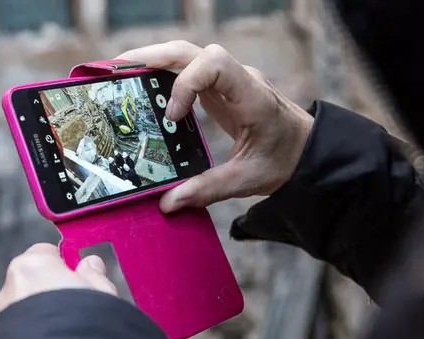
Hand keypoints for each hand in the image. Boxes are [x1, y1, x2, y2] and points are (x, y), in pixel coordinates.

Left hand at [0, 244, 117, 319]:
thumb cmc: (85, 325)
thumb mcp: (103, 296)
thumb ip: (95, 277)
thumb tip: (90, 264)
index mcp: (32, 265)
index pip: (44, 253)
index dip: (62, 267)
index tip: (78, 284)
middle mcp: (8, 286)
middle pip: (28, 282)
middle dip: (45, 295)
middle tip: (71, 315)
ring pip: (17, 311)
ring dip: (33, 320)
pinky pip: (11, 336)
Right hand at [118, 41, 313, 211]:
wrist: (306, 150)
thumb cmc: (283, 160)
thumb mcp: (247, 180)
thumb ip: (207, 190)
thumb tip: (168, 203)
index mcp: (250, 96)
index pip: (215, 64)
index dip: (186, 84)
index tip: (173, 117)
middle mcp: (237, 79)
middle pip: (189, 51)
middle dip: (151, 58)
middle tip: (117, 73)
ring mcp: (227, 80)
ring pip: (185, 55)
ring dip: (151, 61)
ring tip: (119, 75)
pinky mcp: (218, 88)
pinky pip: (186, 70)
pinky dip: (160, 74)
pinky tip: (140, 87)